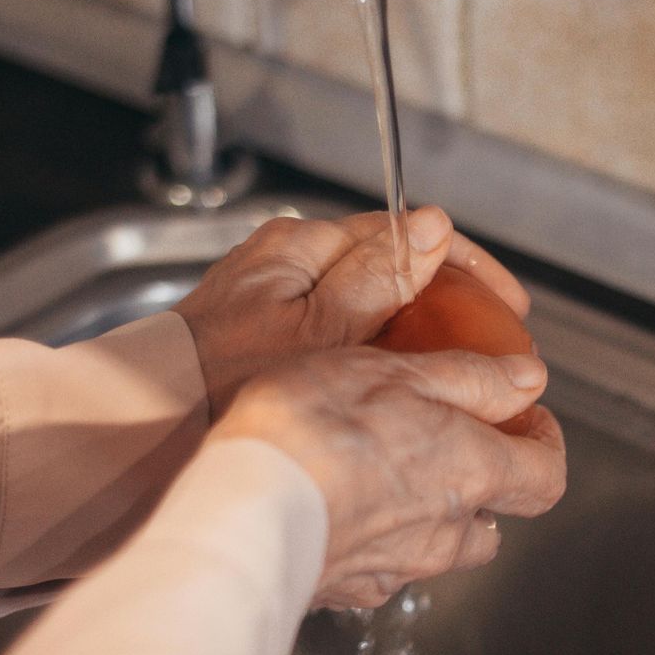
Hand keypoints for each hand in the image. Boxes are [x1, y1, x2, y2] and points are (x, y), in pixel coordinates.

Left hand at [178, 206, 529, 416]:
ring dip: (419, 338)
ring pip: (370, 308)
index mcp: (302, 247)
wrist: (145, 428)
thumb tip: (432, 226)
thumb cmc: (218, 382)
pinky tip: (398, 395)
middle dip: (451, 307)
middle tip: (495, 351)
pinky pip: (343, 340)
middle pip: (393, 269)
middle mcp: (289, 265)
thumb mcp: (316, 330)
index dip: (468, 268)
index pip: (407, 234)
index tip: (509, 308)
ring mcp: (276, 303)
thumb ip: (376, 278)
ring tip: (460, 379)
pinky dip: (380, 361)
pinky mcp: (266, 343)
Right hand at [211, 346, 565, 608]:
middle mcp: (445, 534)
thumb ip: (470, 378)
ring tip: (383, 474)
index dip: (545, 446)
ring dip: (426, 518)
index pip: (546, 477)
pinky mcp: (348, 590)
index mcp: (472, 473)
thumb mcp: (398, 372)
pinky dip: (372, 541)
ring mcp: (396, 569)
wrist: (243, 509)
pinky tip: (334, 508)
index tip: (527, 420)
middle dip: (482, 489)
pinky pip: (379, 568)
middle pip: (490, 524)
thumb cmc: (316, 429)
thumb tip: (528, 380)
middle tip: (451, 446)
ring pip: (435, 550)